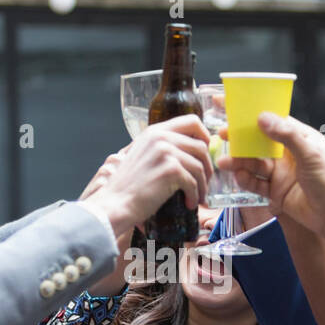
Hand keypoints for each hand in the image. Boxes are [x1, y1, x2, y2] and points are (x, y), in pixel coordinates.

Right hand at [84, 115, 211, 239]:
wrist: (116, 202)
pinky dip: (195, 195)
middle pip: (201, 146)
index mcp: (155, 131)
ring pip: (200, 166)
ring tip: (198, 197)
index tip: (205, 153)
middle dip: (207, 167)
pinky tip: (189, 203)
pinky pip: (193, 182)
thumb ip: (162, 148)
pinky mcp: (170, 170)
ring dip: (203, 185)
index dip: (205, 136)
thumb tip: (191, 151)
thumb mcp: (143, 156)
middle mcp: (161, 137)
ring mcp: (166, 152)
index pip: (192, 121)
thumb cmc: (129, 185)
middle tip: (204, 183)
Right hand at [221, 112, 324, 246]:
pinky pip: (257, 183)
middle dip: (241, 139)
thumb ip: (286, 135)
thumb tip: (263, 117)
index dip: (254, 114)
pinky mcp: (277, 191)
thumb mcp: (310, 153)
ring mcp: (282, 173)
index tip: (234, 108)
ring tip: (224, 163)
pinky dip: (246, 180)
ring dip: (239, 162)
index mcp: (301, 138)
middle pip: (260, 142)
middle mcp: (289, 154)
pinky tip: (238, 177)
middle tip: (222, 135)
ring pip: (255, 163)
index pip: (274, 121)